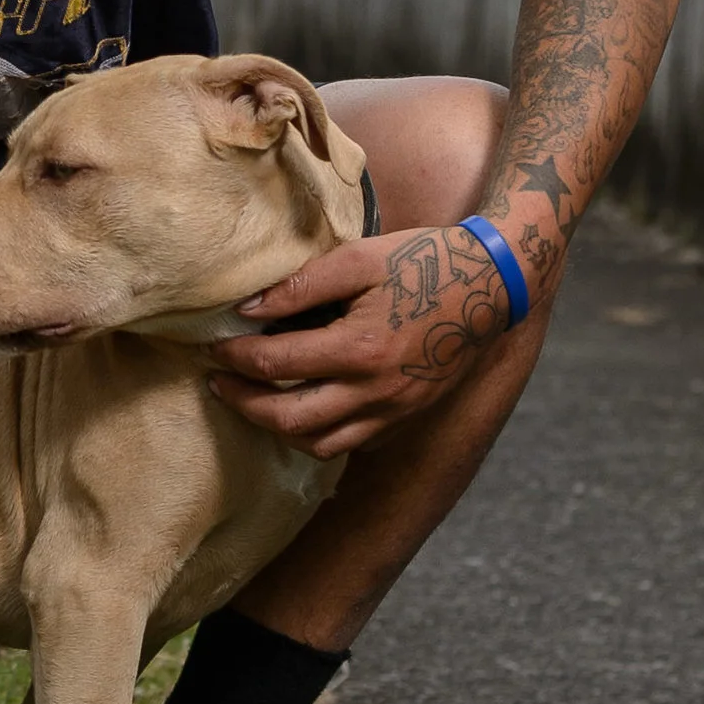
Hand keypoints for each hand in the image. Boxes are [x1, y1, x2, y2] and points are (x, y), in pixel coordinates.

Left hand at [205, 225, 516, 458]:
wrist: (490, 288)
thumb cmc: (423, 262)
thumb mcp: (359, 258)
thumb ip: (300, 286)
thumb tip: (247, 310)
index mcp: (358, 349)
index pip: (275, 365)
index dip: (235, 358)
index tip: (213, 347)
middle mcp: (375, 392)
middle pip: (288, 419)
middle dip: (243, 403)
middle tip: (216, 383)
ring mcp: (393, 412)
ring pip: (318, 444)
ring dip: (276, 428)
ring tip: (251, 401)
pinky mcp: (405, 419)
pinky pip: (350, 444)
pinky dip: (316, 436)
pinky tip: (300, 411)